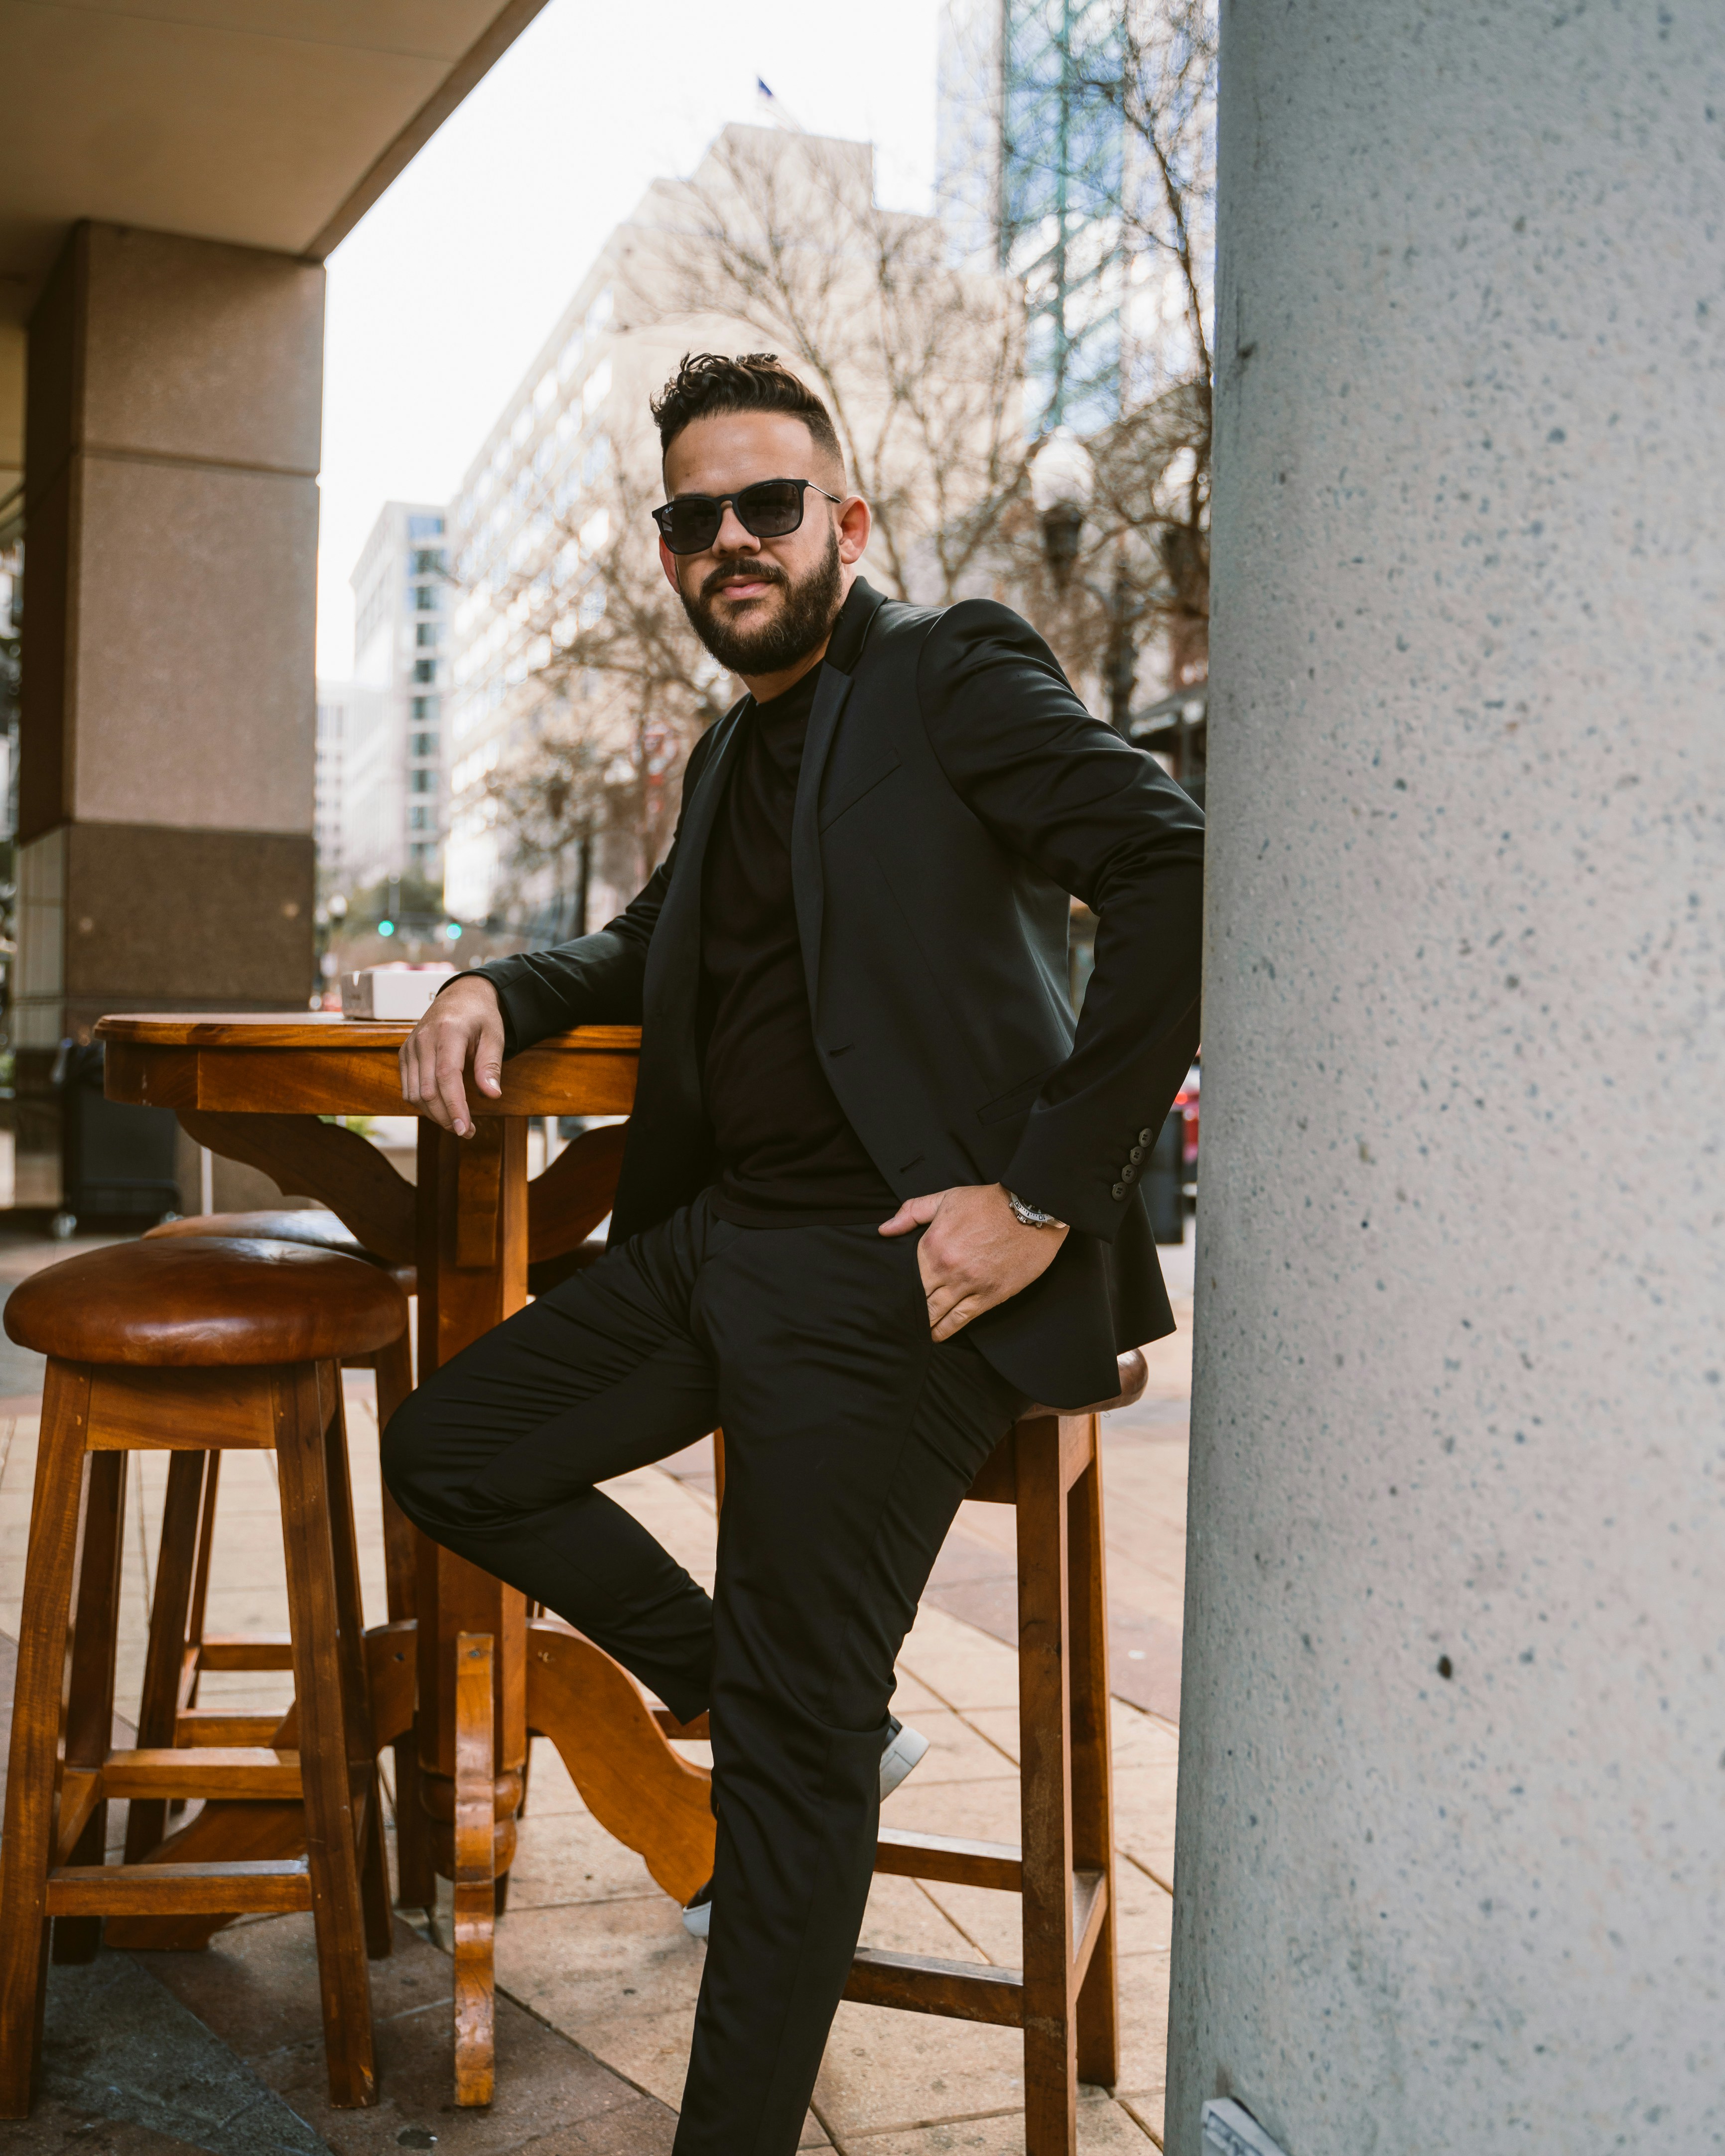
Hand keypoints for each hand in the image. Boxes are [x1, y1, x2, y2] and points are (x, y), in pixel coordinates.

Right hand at [399, 977, 504, 1136]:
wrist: (460, 996)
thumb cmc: (481, 1016)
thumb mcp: (495, 1036)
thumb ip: (491, 1065)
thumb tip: (492, 1095)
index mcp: (448, 1032)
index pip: (447, 1077)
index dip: (454, 1106)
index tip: (464, 1129)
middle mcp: (423, 1039)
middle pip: (428, 1090)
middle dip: (446, 1117)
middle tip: (467, 1131)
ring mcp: (410, 1047)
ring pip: (414, 1094)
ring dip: (434, 1115)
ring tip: (457, 1123)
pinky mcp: (404, 1054)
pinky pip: (408, 1088)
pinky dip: (423, 1104)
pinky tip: (441, 1109)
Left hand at [879, 1183, 1067, 1340]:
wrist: (1032, 1208)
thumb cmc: (988, 1202)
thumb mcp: (946, 1198)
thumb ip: (912, 1212)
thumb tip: (884, 1230)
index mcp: (933, 1245)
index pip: (906, 1277)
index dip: (896, 1290)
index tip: (889, 1299)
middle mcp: (948, 1269)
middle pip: (919, 1299)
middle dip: (908, 1310)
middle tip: (897, 1321)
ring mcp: (970, 1284)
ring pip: (938, 1314)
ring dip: (925, 1325)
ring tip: (915, 1333)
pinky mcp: (991, 1295)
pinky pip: (962, 1319)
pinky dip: (946, 1330)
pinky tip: (937, 1336)